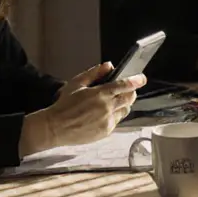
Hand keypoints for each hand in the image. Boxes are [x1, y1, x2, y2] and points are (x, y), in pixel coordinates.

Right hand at [20, 62, 144, 154]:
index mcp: (100, 94)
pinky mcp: (106, 132)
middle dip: (131, 92)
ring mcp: (108, 121)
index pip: (124, 85)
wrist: (56, 127)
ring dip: (123, 104)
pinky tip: (104, 114)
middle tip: (127, 90)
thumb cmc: (64, 105)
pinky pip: (117, 121)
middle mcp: (107, 108)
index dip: (136, 81)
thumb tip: (109, 65)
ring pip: (125, 111)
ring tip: (113, 102)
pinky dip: (114, 116)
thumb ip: (94, 73)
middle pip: (129, 98)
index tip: (142, 78)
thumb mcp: (76, 83)